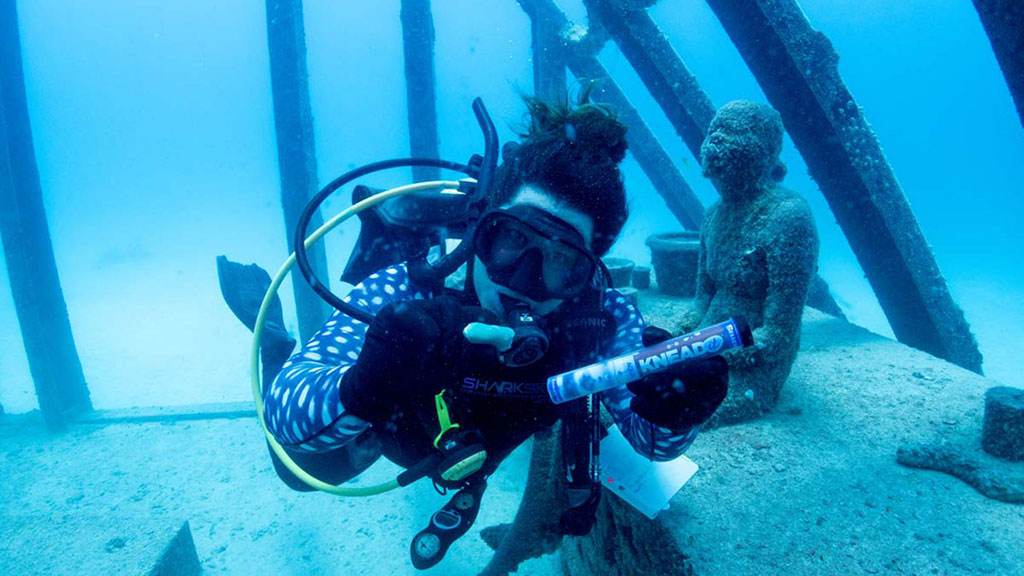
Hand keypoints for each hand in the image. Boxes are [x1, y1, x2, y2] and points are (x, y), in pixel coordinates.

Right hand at [339, 296, 494, 421]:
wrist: (377, 391)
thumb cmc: (415, 378)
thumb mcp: (450, 368)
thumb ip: (473, 354)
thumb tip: (503, 344)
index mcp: (448, 320)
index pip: (478, 312)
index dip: (492, 325)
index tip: (503, 342)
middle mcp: (432, 309)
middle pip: (463, 309)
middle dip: (469, 337)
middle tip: (461, 362)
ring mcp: (413, 307)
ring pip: (446, 307)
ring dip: (450, 338)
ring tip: (441, 363)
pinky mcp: (392, 312)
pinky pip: (417, 315)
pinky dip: (427, 340)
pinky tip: (422, 360)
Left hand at [626, 326, 728, 429]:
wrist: (677, 393)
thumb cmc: (678, 364)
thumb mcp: (674, 351)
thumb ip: (662, 341)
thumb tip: (648, 334)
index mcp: (718, 369)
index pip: (711, 370)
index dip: (688, 367)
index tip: (666, 362)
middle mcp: (714, 394)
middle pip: (695, 393)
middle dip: (667, 384)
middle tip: (645, 379)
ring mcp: (701, 412)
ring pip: (677, 407)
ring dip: (651, 396)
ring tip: (633, 384)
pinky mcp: (684, 425)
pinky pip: (665, 420)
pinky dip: (647, 410)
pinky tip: (636, 400)